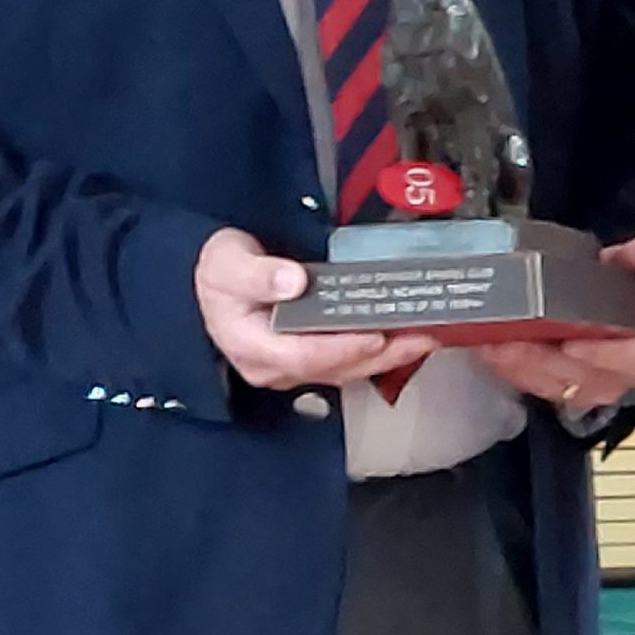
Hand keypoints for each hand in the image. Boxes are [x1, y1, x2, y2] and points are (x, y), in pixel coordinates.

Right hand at [195, 227, 433, 391]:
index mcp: (254, 348)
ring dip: (387, 355)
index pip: (304, 356)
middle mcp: (277, 366)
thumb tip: (293, 282)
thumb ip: (258, 274)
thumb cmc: (218, 273)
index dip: (342, 348)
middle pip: (335, 368)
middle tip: (422, 337)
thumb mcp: (228, 265)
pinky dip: (375, 350)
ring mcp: (293, 366)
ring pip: (345, 368)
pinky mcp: (307, 357)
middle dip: (382, 355)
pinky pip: (345, 360)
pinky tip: (400, 336)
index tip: (374, 336)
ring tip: (424, 336)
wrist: (211, 279)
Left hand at [476, 231, 634, 412]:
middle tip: (515, 342)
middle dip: (545, 361)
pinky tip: (492, 349)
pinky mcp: (560, 388)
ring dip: (521, 365)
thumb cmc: (618, 294)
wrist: (603, 311)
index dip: (602, 356)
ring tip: (496, 343)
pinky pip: (534, 385)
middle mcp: (620, 372)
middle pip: (584, 376)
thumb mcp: (626, 269)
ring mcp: (589, 385)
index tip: (572, 345)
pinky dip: (509, 367)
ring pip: (554, 384)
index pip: (634, 359)